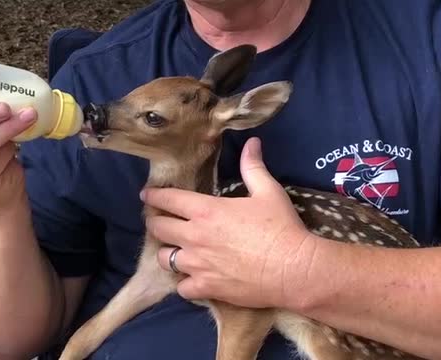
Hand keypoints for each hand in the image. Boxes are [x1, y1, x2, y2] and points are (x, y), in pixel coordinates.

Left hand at [140, 137, 314, 308]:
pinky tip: (190, 279)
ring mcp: (197, 264)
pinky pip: (181, 288)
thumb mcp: (268, 191)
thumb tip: (252, 143)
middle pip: (158, 228)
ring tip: (174, 250)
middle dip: (155, 222)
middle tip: (159, 221)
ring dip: (167, 252)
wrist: (294, 270)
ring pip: (164, 259)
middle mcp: (194, 236)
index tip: (146, 195)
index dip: (154, 195)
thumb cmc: (281, 228)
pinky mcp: (206, 287)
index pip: (168, 198)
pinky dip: (183, 283)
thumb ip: (253, 167)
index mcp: (205, 210)